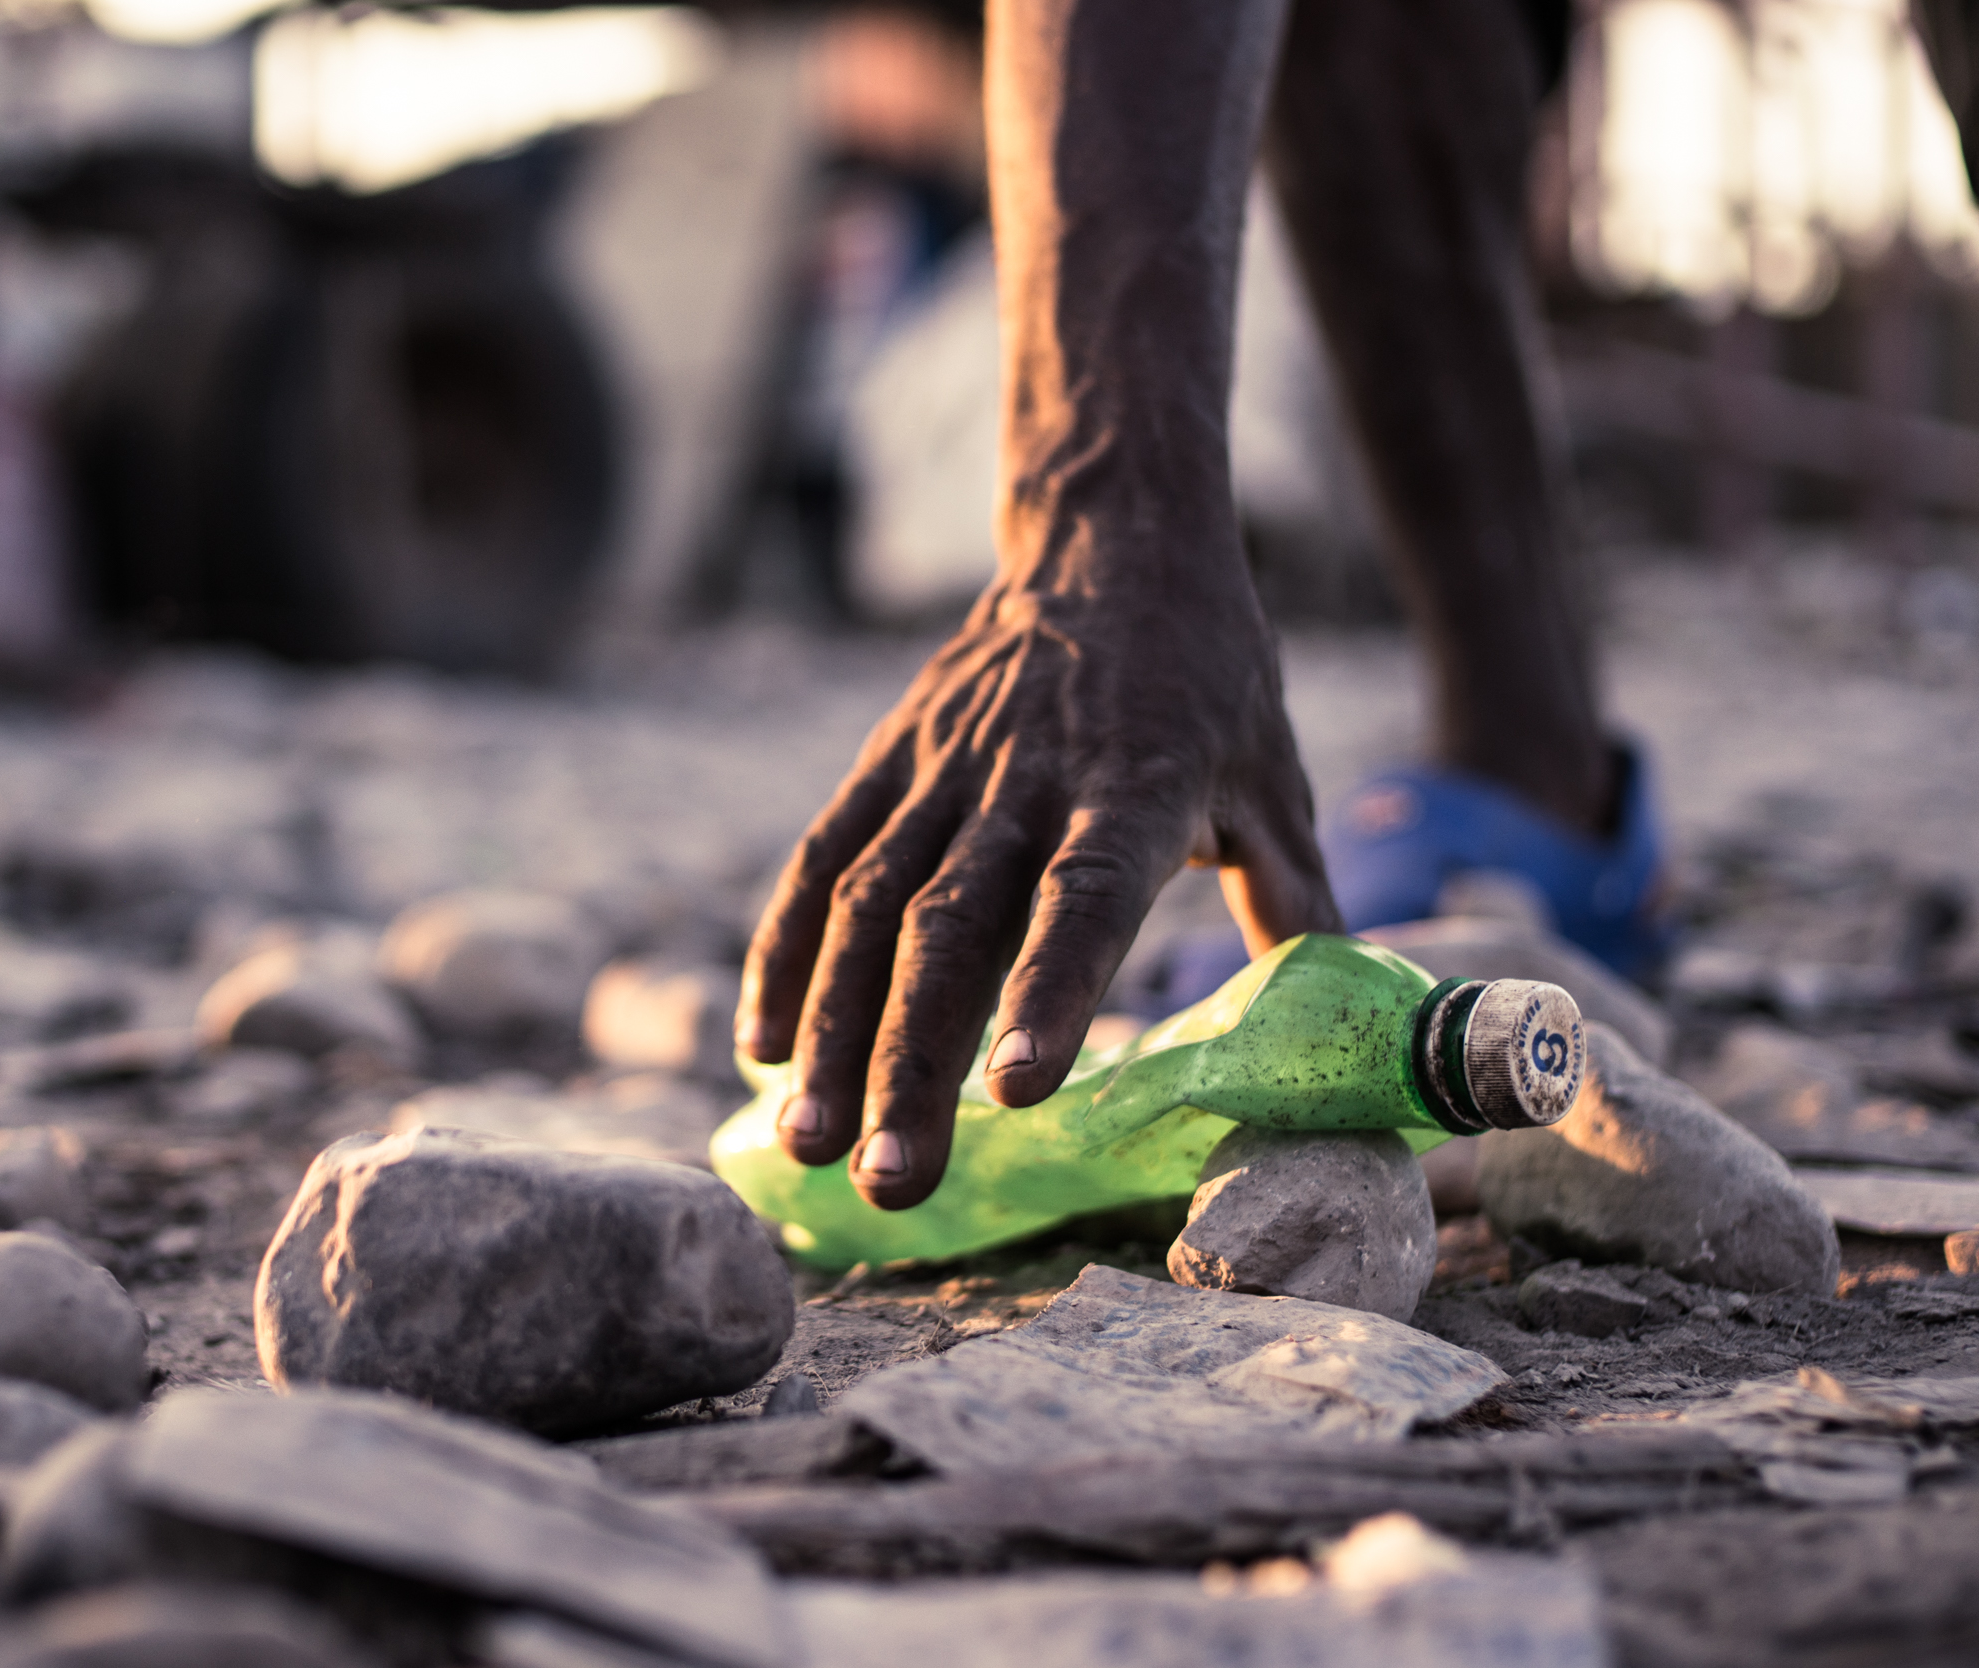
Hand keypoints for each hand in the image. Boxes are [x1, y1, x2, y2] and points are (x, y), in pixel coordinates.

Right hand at [736, 574, 1338, 1208]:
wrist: (1107, 534)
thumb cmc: (1207, 676)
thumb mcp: (1271, 776)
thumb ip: (1290, 902)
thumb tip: (1338, 1032)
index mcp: (1135, 786)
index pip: (1085, 896)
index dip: (1049, 990)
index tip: (1017, 1092)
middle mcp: (1026, 779)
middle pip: (953, 930)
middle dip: (912, 1062)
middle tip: (889, 1181)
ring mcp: (942, 768)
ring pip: (868, 907)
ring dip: (833, 1029)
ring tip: (809, 1140)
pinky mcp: (885, 759)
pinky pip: (819, 861)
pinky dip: (784, 954)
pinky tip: (763, 1047)